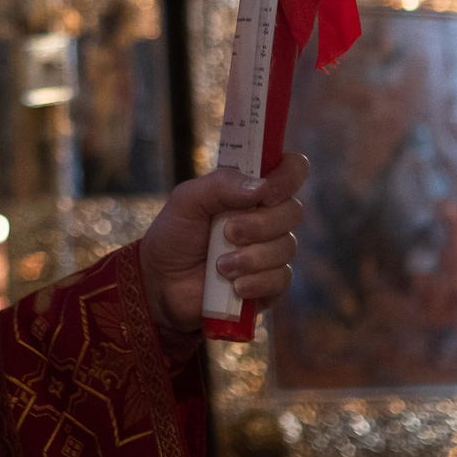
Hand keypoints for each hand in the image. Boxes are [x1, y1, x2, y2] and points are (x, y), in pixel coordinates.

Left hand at [139, 153, 309, 333]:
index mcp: (252, 190)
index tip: (267, 192)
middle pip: (294, 211)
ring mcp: (272, 251)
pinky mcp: (271, 284)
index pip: (292, 170)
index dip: (288, 176)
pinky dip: (257, 282)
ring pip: (287, 247)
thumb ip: (221, 184)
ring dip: (252, 257)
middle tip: (229, 232)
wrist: (162, 281)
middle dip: (261, 224)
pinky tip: (235, 286)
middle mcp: (268, 217)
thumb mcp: (187, 200)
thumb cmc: (175, 234)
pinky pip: (281, 279)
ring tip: (220, 266)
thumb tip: (262, 187)